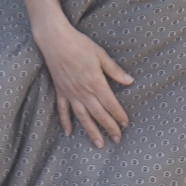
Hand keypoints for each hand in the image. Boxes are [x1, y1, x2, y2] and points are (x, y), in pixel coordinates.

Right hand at [34, 20, 133, 147]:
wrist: (56, 41)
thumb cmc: (80, 45)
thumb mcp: (101, 55)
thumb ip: (115, 70)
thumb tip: (130, 81)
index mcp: (96, 82)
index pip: (110, 103)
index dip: (119, 115)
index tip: (125, 124)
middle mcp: (83, 92)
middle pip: (99, 114)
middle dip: (109, 127)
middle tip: (118, 139)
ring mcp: (70, 94)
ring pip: (82, 117)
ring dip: (91, 131)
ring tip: (98, 143)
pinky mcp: (60, 92)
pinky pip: (63, 111)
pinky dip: (65, 122)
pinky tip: (69, 133)